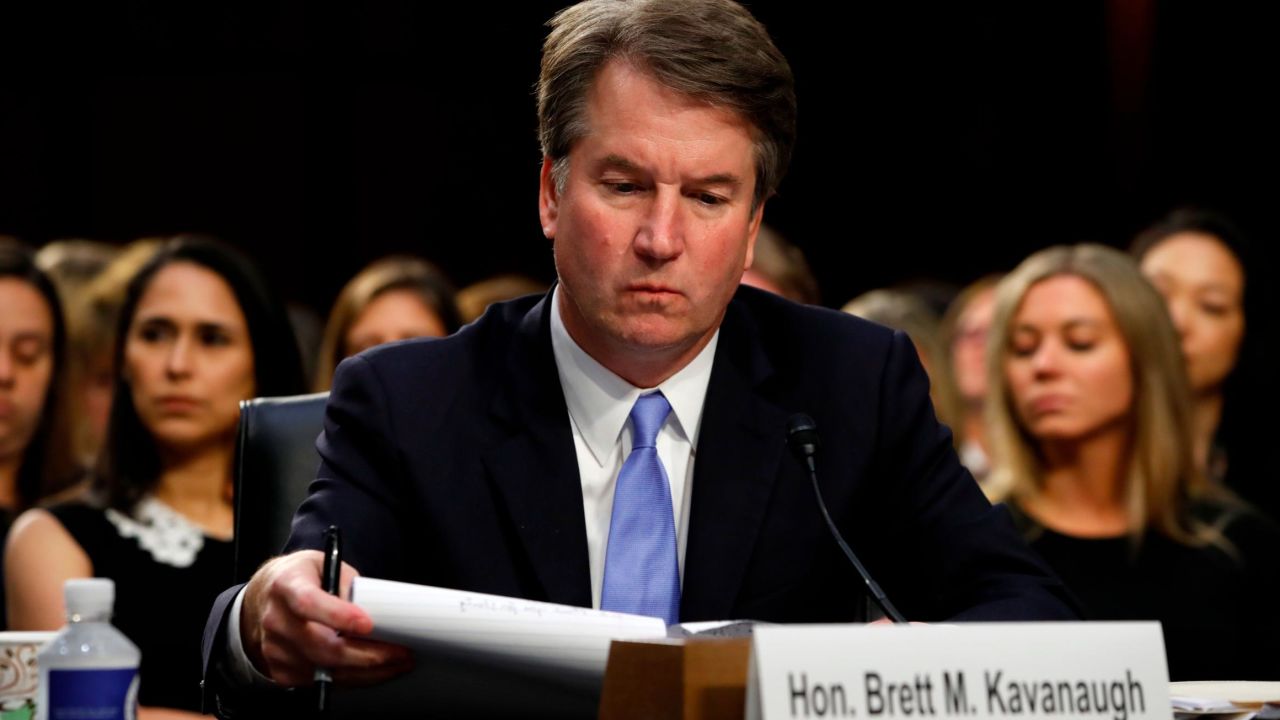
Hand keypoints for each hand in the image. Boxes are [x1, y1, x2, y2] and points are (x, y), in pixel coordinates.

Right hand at [241, 550, 412, 686]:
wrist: (266, 598)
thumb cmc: (302, 578)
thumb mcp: (326, 565)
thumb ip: (348, 585)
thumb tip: (375, 612)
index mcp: (286, 586)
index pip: (308, 603)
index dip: (338, 615)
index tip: (368, 624)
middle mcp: (276, 620)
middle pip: (321, 647)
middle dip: (366, 655)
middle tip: (400, 653)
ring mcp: (275, 649)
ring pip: (325, 670)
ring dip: (367, 672)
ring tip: (396, 663)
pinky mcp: (281, 670)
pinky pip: (322, 682)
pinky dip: (352, 678)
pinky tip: (372, 671)